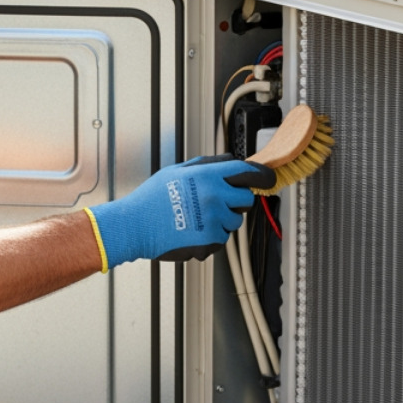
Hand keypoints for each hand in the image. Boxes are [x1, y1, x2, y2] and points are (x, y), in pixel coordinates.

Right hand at [85, 155, 274, 270]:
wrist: (134, 226)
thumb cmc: (151, 199)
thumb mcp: (177, 171)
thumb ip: (206, 165)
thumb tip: (229, 161)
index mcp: (207, 176)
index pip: (246, 172)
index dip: (261, 175)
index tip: (268, 179)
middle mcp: (214, 197)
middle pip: (246, 199)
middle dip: (235, 200)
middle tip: (215, 202)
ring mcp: (214, 220)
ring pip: (235, 221)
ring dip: (223, 220)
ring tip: (197, 218)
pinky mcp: (210, 241)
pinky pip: (222, 239)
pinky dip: (211, 237)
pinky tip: (191, 230)